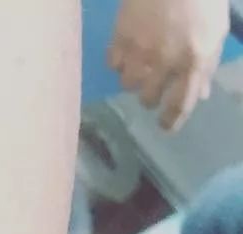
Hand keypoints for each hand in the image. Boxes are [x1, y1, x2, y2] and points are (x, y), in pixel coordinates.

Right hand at [108, 0, 228, 129]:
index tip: (165, 126)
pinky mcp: (120, 38)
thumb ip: (206, 65)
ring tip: (140, 65)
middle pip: (148, 99)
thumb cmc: (202, 0)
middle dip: (152, 96)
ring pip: (128, 84)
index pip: (179, 105)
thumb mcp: (215, 31)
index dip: (171, 121)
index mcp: (193, 61)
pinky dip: (119, 61)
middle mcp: (164, 62)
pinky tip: (127, 50)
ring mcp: (140, 51)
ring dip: (134, 78)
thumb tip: (200, 95)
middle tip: (154, 84)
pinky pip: (113, 64)